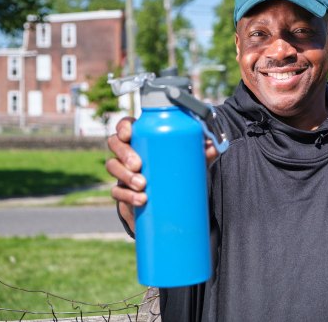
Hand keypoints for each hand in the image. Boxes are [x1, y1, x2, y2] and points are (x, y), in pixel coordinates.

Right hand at [106, 117, 221, 232]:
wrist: (170, 196)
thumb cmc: (177, 167)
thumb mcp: (189, 158)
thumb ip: (201, 151)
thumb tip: (214, 146)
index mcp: (141, 137)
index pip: (126, 125)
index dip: (123, 127)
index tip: (129, 133)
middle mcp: (128, 151)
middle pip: (115, 144)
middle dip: (123, 154)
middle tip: (138, 165)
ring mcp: (123, 171)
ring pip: (113, 167)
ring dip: (124, 176)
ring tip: (142, 185)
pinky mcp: (123, 191)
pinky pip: (117, 192)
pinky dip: (127, 196)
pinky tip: (141, 200)